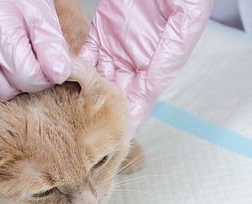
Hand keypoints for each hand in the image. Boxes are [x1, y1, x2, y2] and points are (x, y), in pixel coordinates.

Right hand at [0, 0, 70, 100]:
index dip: (42, 78)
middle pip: (5, 92)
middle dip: (20, 83)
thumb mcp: (44, 20)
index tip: (42, 66)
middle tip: (21, 62)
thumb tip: (59, 75)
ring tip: (3, 64)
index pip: (28, 79)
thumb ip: (53, 48)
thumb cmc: (21, 5)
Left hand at [79, 0, 212, 133]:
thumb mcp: (186, 19)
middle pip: (116, 93)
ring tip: (71, 110)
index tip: (116, 136)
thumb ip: (170, 54)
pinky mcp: (100, 32)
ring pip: (97, 78)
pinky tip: (65, 80)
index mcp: (158, 63)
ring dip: (85, 94)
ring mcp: (116, 47)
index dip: (129, 117)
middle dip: (102, 111)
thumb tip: (154, 86)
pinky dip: (75, 68)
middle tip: (85, 128)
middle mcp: (135, 60)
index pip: (142, 98)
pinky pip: (85, 55)